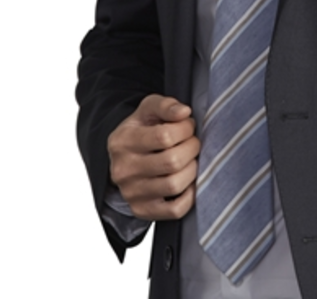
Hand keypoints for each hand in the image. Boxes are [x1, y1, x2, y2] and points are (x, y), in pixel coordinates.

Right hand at [108, 94, 199, 220]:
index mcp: (123, 141)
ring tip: (191, 159)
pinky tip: (188, 181)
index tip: (188, 125)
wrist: (124, 157)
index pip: (164, 136)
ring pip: (175, 185)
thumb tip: (184, 112)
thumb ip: (166, 105)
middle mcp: (123, 170)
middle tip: (193, 142)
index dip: (185, 129)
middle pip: (172, 161)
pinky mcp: (142, 210)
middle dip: (192, 148)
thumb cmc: (142, 129)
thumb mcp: (148, 109)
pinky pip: (174, 210)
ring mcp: (131, 193)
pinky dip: (189, 196)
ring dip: (193, 170)